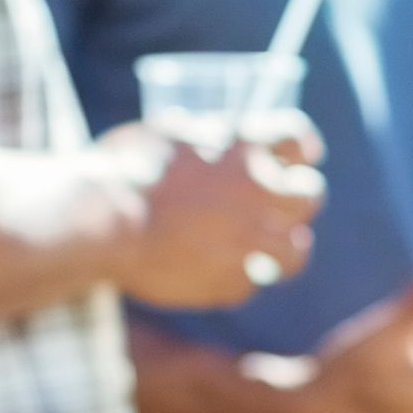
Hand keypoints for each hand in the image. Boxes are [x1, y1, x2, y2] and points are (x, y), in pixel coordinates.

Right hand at [115, 115, 325, 306]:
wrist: (101, 219)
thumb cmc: (121, 168)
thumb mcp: (163, 133)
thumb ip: (195, 135)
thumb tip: (195, 128)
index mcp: (242, 144)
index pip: (297, 136)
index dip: (301, 148)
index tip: (300, 156)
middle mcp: (258, 190)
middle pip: (311, 195)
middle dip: (299, 199)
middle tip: (281, 207)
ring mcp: (250, 238)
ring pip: (296, 250)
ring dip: (284, 248)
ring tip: (267, 252)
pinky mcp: (231, 280)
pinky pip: (248, 283)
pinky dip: (234, 279)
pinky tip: (214, 274)